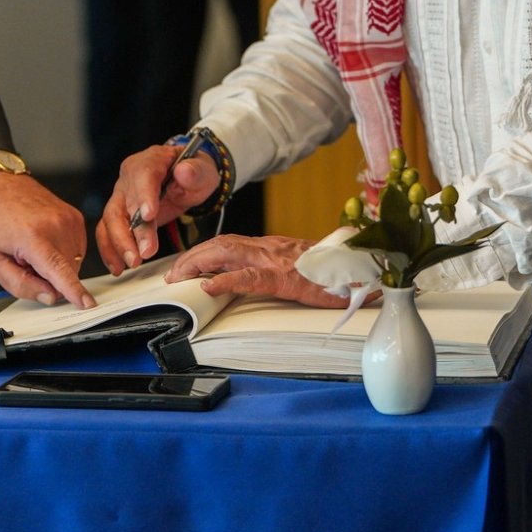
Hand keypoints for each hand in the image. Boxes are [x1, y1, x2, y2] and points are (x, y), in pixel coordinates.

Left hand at [0, 173, 94, 307]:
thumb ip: (21, 284)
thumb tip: (49, 296)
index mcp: (32, 236)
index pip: (59, 270)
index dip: (73, 290)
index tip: (87, 303)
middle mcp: (55, 224)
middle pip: (67, 271)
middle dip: (50, 278)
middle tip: (26, 262)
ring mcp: (68, 218)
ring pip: (74, 261)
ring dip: (58, 265)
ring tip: (33, 248)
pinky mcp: (75, 215)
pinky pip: (77, 248)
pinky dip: (63, 252)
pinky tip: (44, 241)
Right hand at [96, 143, 218, 273]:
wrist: (187, 178)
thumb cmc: (194, 173)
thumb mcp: (203, 170)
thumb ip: (195, 171)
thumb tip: (184, 171)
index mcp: (151, 160)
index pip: (143, 174)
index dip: (144, 195)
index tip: (149, 216)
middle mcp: (130, 177)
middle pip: (125, 202)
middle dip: (133, 231)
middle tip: (145, 252)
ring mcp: (122, 195)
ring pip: (111, 219)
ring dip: (119, 243)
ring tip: (132, 263)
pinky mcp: (120, 213)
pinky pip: (107, 230)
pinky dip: (111, 249)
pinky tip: (118, 265)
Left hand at [166, 234, 351, 306]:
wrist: (360, 268)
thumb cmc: (334, 272)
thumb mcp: (302, 269)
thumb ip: (282, 270)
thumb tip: (257, 279)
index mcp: (271, 248)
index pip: (230, 243)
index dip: (203, 251)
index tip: (183, 266)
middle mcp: (269, 249)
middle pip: (220, 244)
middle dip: (192, 257)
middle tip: (171, 275)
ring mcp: (275, 261)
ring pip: (227, 253)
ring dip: (198, 263)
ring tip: (179, 278)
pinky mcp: (284, 278)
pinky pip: (250, 277)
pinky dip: (225, 280)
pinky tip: (209, 287)